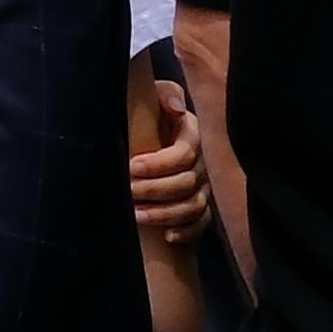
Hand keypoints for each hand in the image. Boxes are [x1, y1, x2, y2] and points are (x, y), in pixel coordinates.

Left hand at [126, 95, 209, 251]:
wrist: (151, 130)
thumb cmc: (150, 111)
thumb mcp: (155, 94)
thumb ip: (166, 94)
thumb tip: (176, 109)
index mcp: (193, 134)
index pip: (184, 154)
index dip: (158, 163)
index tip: (132, 166)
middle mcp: (202, 162)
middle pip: (186, 183)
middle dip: (155, 190)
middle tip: (128, 190)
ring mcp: (204, 186)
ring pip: (193, 206)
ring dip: (164, 213)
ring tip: (137, 215)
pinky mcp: (201, 207)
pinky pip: (202, 224)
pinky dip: (186, 231)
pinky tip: (168, 236)